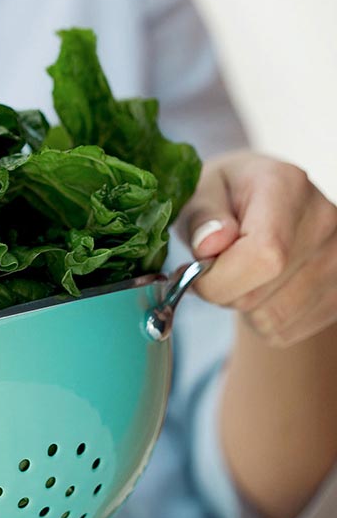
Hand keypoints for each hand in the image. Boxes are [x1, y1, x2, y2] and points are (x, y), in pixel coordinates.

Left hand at [178, 150, 336, 346]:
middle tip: (215, 267)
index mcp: (286, 186)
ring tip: (242, 272)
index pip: (264, 254)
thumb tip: (209, 244)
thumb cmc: (225, 198)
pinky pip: (284, 330)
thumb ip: (200, 217)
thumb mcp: (199, 192)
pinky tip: (262, 285)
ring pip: (271, 319)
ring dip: (241, 306)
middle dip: (222, 290)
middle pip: (260, 292)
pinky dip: (260, 318)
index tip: (194, 271)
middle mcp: (324, 220)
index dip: (219, 278)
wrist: (263, 206)